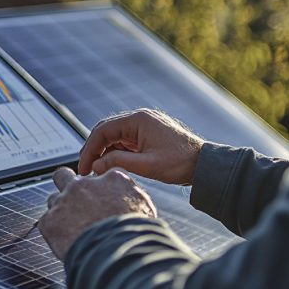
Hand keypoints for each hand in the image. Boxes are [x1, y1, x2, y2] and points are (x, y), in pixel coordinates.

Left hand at [39, 166, 156, 260]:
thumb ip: (131, 199)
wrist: (117, 256)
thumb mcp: (145, 211)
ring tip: (71, 230)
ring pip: (54, 200)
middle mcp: (84, 185)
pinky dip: (54, 232)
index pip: (102, 175)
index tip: (100, 198)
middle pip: (64, 175)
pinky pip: (47, 223)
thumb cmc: (135, 237)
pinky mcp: (49, 221)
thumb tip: (126, 203)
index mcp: (112, 180)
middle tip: (72, 201)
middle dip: (65, 185)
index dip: (99, 188)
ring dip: (60, 212)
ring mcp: (64, 201)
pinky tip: (65, 243)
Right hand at [77, 109, 203, 185]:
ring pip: (113, 136)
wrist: (205, 164)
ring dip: (103, 151)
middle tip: (85, 168)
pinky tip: (111, 164)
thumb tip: (95, 165)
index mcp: (138, 120)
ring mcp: (143, 125)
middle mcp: (139, 118)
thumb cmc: (181, 163)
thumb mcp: (148, 166)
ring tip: (96, 169)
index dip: (89, 149)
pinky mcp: (146, 134)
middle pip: (105, 130)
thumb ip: (118, 163)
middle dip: (93, 149)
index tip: (84, 167)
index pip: (103, 131)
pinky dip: (115, 152)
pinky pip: (124, 140)